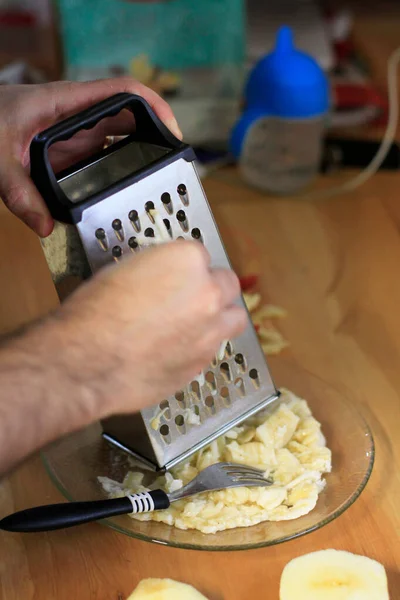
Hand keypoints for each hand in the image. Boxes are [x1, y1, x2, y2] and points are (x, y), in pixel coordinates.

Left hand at [0, 79, 180, 236]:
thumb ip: (18, 192)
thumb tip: (45, 226)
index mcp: (66, 103)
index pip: (122, 92)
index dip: (154, 105)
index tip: (172, 128)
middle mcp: (78, 116)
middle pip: (130, 118)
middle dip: (156, 136)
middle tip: (173, 164)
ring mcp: (76, 134)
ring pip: (119, 140)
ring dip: (141, 155)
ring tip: (159, 181)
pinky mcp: (71, 151)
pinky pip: (103, 158)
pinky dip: (119, 172)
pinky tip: (126, 192)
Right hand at [50, 241, 246, 417]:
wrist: (87, 361)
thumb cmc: (94, 313)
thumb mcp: (123, 270)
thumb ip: (157, 270)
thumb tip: (163, 279)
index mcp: (187, 260)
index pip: (201, 256)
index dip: (186, 268)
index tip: (176, 277)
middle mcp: (207, 293)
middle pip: (228, 284)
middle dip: (211, 289)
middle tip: (190, 299)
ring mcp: (210, 330)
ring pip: (233, 318)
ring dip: (218, 318)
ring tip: (194, 325)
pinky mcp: (203, 362)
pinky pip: (213, 349)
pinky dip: (200, 347)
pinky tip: (175, 351)